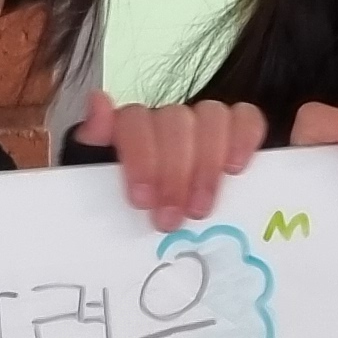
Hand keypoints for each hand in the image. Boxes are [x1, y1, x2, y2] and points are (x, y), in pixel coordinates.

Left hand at [72, 90, 266, 230]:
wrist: (177, 234)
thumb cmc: (130, 213)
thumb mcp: (100, 189)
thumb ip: (91, 148)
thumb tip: (97, 103)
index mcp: (131, 130)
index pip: (134, 120)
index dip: (140, 156)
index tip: (142, 201)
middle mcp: (168, 120)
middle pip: (175, 122)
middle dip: (173, 173)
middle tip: (171, 220)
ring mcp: (205, 123)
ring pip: (210, 116)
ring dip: (206, 165)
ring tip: (200, 210)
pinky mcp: (239, 131)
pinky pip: (246, 118)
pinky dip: (244, 138)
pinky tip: (236, 168)